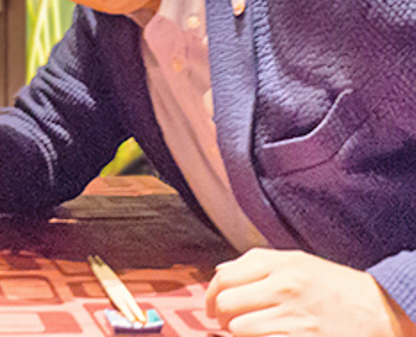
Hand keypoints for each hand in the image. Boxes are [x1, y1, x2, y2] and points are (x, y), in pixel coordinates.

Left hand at [206, 248, 415, 336]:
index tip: (212, 306)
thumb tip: (219, 271)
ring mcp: (293, 317)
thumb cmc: (335, 286)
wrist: (380, 310)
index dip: (210, 295)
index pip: (223, 278)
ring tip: (250, 332)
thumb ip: (256, 263)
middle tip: (228, 322)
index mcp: (280, 265)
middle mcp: (284, 288)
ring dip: (238, 334)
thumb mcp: (298, 262)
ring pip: (238, 330)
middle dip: (220, 317)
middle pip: (226, 305)